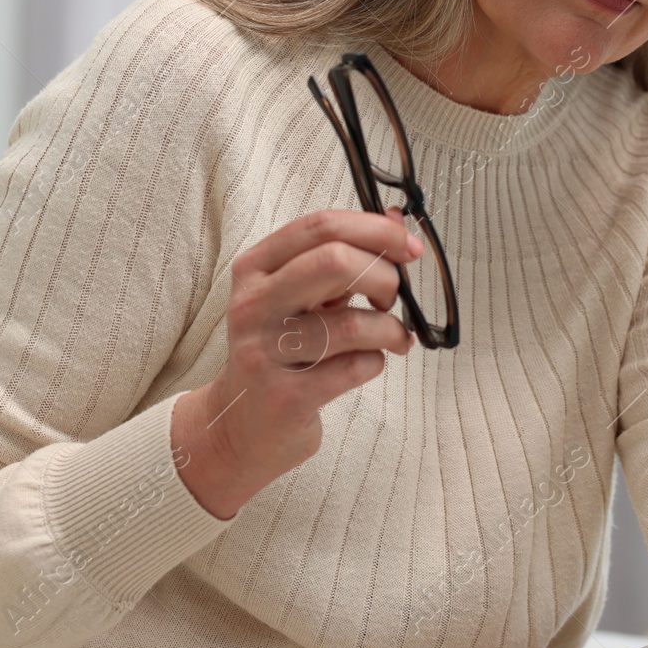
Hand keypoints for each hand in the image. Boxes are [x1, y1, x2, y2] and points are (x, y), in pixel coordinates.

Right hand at [170, 207, 419, 519]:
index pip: (320, 227)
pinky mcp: (285, 398)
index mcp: (255, 269)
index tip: (409, 246)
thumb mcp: (299, 296)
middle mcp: (253, 305)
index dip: (376, 230)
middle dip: (383, 277)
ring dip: (388, 329)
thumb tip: (395, 219)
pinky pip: (354, 368)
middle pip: (335, 262)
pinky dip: (377, 361)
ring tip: (392, 337)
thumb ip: (343, 255)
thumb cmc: (279, 350)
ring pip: (351, 323)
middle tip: (392, 298)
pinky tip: (370, 363)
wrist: (238, 427)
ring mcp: (264, 352)